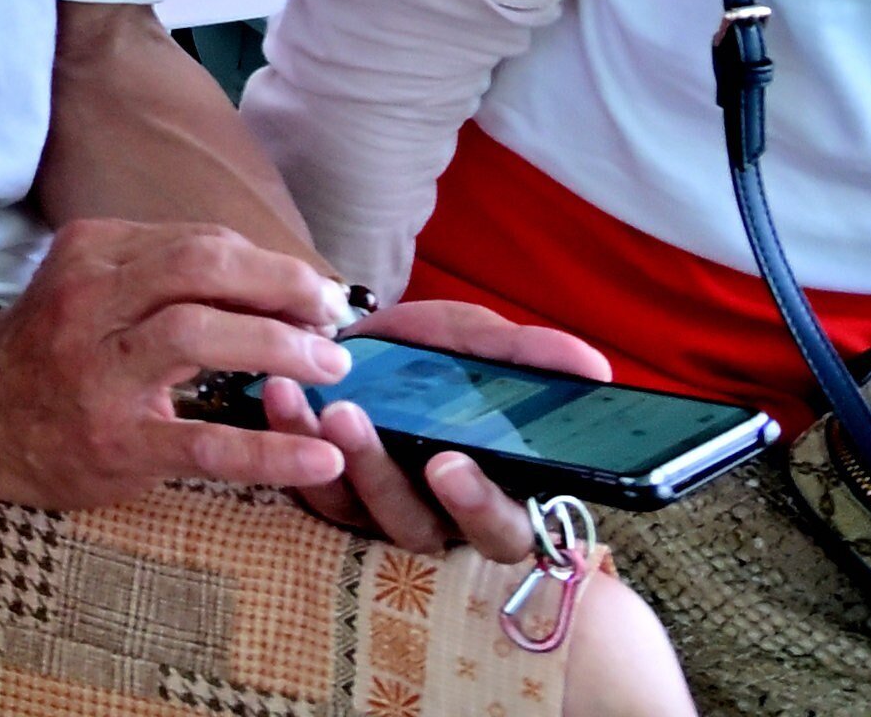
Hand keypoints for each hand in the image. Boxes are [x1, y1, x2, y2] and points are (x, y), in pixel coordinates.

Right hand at [0, 220, 351, 511]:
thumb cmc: (51, 347)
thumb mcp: (92, 284)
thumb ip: (163, 275)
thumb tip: (275, 283)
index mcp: (91, 252)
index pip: (200, 242)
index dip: (272, 266)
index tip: (316, 293)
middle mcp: (90, 299)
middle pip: (201, 266)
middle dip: (283, 286)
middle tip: (332, 318)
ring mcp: (98, 370)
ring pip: (199, 333)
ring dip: (280, 344)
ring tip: (330, 366)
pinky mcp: (115, 438)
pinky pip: (204, 442)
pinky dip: (271, 451)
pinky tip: (321, 459)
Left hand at [263, 297, 614, 553]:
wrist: (364, 341)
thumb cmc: (439, 357)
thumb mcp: (480, 345)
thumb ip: (529, 356)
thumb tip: (592, 365)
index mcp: (496, 492)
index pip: (503, 528)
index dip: (478, 507)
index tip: (449, 463)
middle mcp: (436, 515)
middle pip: (418, 528)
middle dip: (383, 479)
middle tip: (352, 421)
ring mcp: (374, 510)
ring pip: (354, 510)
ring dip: (330, 458)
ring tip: (314, 403)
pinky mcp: (323, 493)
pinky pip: (303, 482)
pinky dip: (288, 439)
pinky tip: (278, 396)